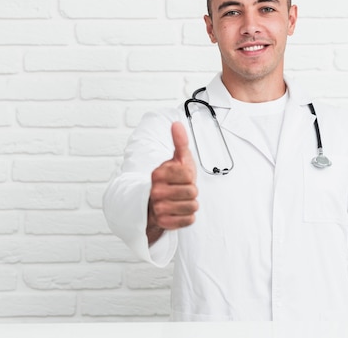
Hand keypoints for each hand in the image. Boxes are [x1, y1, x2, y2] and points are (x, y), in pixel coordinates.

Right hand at [147, 122, 197, 242]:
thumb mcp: (178, 159)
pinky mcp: (163, 223)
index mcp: (157, 173)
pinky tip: (180, 212)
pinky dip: (188, 217)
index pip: (188, 174)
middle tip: (182, 191)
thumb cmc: (173, 178)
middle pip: (192, 191)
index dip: (190, 176)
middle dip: (191, 191)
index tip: (181, 177)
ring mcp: (158, 208)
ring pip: (192, 206)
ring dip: (191, 204)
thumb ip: (179, 142)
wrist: (160, 202)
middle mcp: (155, 191)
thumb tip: (176, 124)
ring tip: (181, 201)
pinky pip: (189, 220)